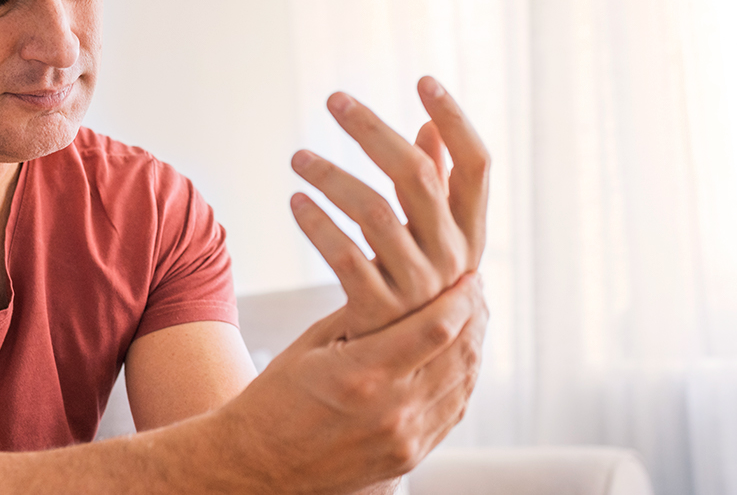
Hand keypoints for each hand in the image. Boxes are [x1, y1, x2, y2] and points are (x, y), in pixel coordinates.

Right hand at [216, 274, 486, 493]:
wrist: (260, 465)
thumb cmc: (277, 398)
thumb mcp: (311, 344)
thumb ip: (361, 313)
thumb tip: (398, 271)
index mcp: (362, 375)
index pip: (435, 328)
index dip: (461, 298)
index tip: (469, 275)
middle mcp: (391, 411)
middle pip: (459, 353)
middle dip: (474, 315)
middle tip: (476, 288)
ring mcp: (404, 440)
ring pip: (463, 383)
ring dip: (474, 345)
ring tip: (473, 316)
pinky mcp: (409, 457)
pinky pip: (452, 411)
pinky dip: (462, 378)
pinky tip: (459, 356)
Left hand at [290, 77, 488, 336]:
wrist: (398, 378)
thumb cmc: (411, 292)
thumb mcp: (431, 242)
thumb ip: (436, 186)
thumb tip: (427, 126)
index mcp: (468, 233)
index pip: (477, 166)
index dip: (456, 120)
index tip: (423, 80)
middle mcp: (451, 259)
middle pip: (417, 177)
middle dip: (374, 131)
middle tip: (334, 100)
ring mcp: (417, 289)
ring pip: (374, 212)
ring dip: (331, 175)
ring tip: (296, 157)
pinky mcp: (377, 313)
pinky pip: (343, 258)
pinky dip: (316, 224)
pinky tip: (294, 202)